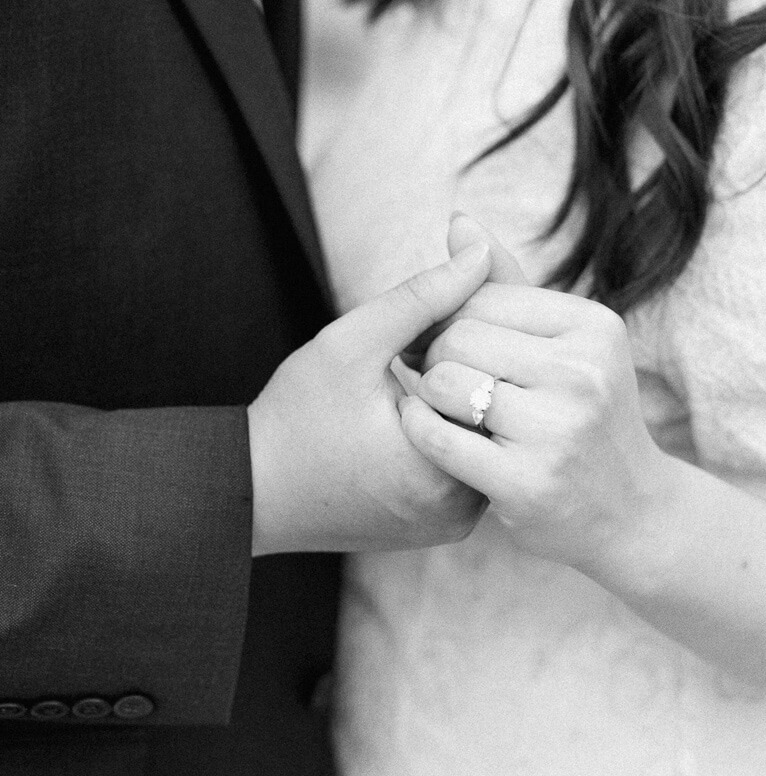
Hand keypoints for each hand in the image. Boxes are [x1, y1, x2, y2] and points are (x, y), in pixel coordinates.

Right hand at [248, 241, 491, 553]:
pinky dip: (456, 426)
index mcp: (445, 469)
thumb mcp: (353, 344)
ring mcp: (459, 522)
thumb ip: (424, 296)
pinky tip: (422, 402)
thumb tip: (482, 250)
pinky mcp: (446, 525)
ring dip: (469, 392)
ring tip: (417, 372)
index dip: (484, 329)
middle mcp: (465, 508)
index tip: (430, 329)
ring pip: (489, 434)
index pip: (504, 378)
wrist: (252, 491)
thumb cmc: (294, 418)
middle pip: (503, 409)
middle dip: (478, 360)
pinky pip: (470, 462)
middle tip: (420, 348)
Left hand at [401, 272, 669, 574]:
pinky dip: (419, 430)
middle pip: (457, 336)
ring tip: (448, 410)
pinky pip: (438, 437)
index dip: (448, 318)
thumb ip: (507, 283)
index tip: (445, 345)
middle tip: (443, 382)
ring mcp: (558, 430)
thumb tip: (458, 220)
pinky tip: (429, 433)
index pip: (480, 295)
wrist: (631, 513)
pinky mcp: (528, 483)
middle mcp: (583, 373)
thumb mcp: (564, 344)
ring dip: (428, 397)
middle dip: (435, 357)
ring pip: (443, 383)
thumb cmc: (583, 416)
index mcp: (593, 327)